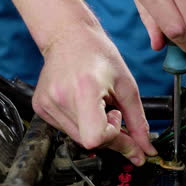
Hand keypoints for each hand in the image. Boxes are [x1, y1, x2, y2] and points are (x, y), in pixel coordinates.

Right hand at [32, 27, 157, 165]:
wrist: (69, 36)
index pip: (96, 138)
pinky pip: (66, 130)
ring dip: (95, 129)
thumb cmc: (98, 54)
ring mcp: (46, 104)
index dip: (113, 138)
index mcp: (84, 90)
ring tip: (97, 105)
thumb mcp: (126, 85)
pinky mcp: (40, 107)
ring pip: (78, 139)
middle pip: (89, 142)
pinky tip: (83, 105)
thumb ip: (137, 121)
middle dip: (109, 136)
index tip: (121, 125)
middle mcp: (60, 98)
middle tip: (115, 115)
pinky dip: (81, 124)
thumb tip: (146, 149)